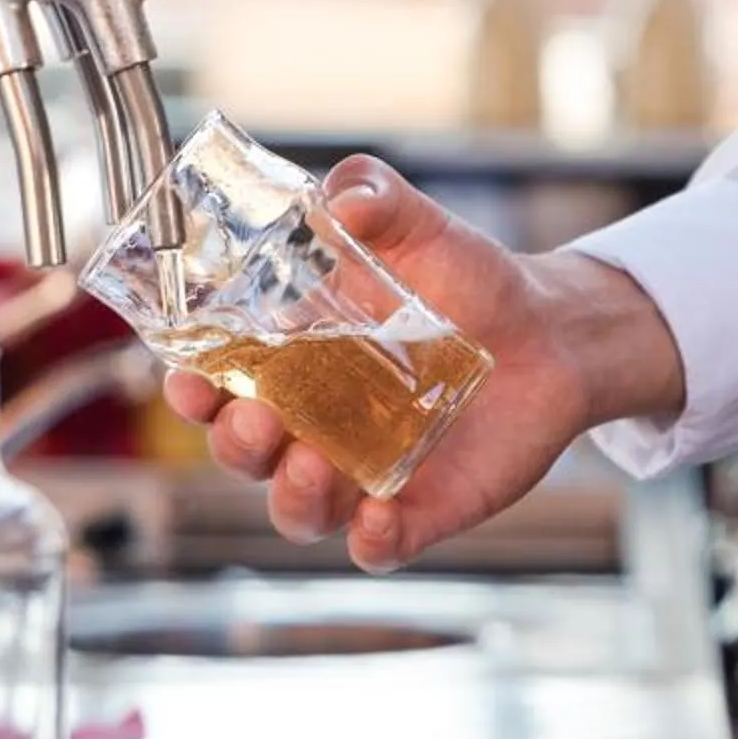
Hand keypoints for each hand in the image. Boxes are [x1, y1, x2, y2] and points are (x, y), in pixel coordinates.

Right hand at [165, 162, 684, 574]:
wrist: (549, 329)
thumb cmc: (465, 278)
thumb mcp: (414, 224)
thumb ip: (370, 194)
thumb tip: (344, 203)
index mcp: (290, 361)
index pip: (216, 386)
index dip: (192, 390)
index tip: (188, 379)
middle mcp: (314, 425)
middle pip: (246, 454)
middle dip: (235, 443)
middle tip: (255, 416)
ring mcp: (362, 472)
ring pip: (299, 511)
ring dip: (291, 496)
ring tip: (309, 464)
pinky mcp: (419, 508)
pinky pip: (379, 544)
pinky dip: (370, 540)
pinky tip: (376, 519)